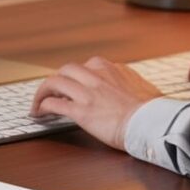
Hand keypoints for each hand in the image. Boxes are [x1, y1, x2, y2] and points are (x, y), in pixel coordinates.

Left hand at [30, 57, 162, 149]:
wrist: (149, 122)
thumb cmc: (152, 109)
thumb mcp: (145, 88)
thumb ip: (133, 84)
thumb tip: (138, 90)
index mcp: (112, 69)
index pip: (88, 67)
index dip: (79, 77)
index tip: (76, 85)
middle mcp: (97, 75)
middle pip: (68, 69)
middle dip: (58, 79)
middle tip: (53, 91)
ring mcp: (87, 92)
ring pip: (55, 82)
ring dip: (43, 91)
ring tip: (38, 102)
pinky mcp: (80, 111)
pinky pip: (54, 104)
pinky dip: (43, 106)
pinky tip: (39, 113)